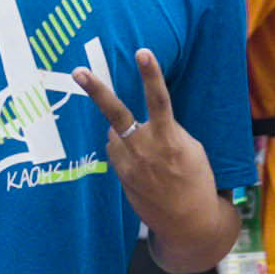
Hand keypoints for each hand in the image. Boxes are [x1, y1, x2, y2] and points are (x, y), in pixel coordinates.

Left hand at [69, 49, 217, 253]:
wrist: (189, 221)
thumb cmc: (196, 179)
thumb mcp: (191, 149)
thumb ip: (166, 131)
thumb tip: (143, 122)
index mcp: (170, 138)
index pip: (159, 100)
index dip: (151, 74)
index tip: (142, 52)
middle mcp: (145, 149)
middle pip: (117, 113)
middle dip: (96, 91)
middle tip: (78, 71)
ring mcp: (130, 164)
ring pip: (115, 132)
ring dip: (124, 132)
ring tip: (147, 150)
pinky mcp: (122, 176)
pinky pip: (116, 150)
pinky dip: (124, 148)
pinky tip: (141, 162)